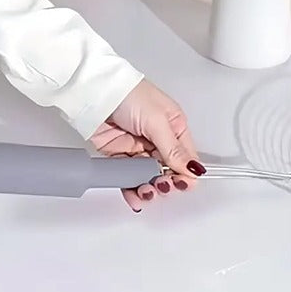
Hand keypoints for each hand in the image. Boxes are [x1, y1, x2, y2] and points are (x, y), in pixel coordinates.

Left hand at [89, 79, 203, 212]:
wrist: (97, 94)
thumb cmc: (130, 94)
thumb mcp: (157, 121)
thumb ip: (173, 149)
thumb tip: (194, 169)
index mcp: (174, 126)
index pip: (186, 156)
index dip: (186, 173)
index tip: (182, 185)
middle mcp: (158, 139)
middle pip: (168, 170)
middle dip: (167, 182)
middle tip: (161, 186)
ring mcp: (139, 148)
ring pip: (149, 177)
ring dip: (149, 188)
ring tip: (146, 191)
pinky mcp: (120, 156)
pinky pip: (128, 177)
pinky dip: (132, 189)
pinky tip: (135, 197)